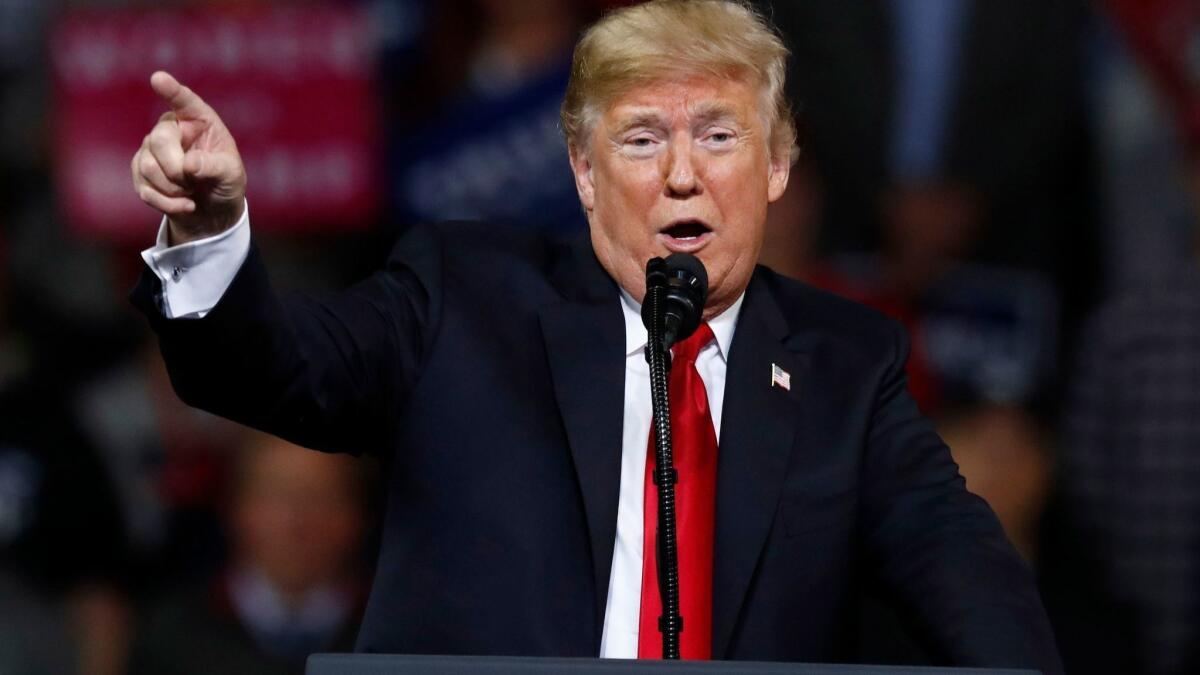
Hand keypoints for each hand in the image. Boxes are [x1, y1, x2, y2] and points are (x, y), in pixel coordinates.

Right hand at [131, 71, 246, 243]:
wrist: (212, 211)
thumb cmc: (225, 183)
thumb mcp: (231, 175)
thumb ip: (215, 167)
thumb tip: (189, 164)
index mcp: (198, 120)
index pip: (184, 101)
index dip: (171, 90)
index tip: (159, 78)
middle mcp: (171, 128)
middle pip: (159, 140)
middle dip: (177, 169)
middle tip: (195, 183)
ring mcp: (151, 149)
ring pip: (148, 167)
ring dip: (174, 189)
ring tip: (192, 192)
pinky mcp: (139, 172)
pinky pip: (143, 188)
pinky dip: (167, 204)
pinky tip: (185, 205)